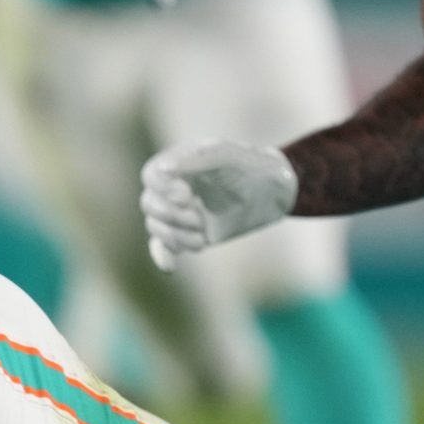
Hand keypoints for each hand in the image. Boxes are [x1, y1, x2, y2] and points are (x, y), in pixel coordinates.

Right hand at [139, 140, 299, 270]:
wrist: (273, 190)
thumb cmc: (252, 166)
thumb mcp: (228, 156)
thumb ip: (197, 158)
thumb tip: (164, 169)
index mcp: (179, 161)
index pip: (151, 175)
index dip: (162, 188)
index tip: (186, 196)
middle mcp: (173, 186)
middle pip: (150, 204)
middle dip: (172, 216)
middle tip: (199, 219)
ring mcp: (179, 210)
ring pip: (156, 227)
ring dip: (175, 236)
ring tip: (203, 238)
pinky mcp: (187, 232)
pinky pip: (163, 245)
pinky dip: (163, 256)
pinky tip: (170, 267)